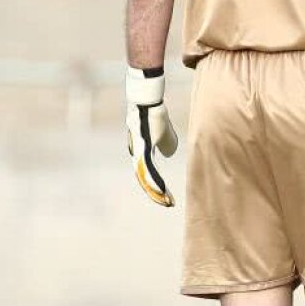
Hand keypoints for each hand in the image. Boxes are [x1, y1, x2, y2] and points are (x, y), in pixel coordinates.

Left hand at [125, 68, 177, 206]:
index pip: (148, 174)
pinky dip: (153, 180)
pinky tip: (160, 187)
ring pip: (145, 176)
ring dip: (155, 190)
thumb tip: (168, 152)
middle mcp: (136, 154)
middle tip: (167, 204)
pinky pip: (147, 167)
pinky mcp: (141, 148)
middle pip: (145, 179)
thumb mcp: (164, 132)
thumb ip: (166, 143)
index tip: (167, 197)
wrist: (148, 102)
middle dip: (156, 193)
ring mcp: (138, 152)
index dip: (156, 186)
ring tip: (165, 200)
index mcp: (141, 153)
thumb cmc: (154, 115)